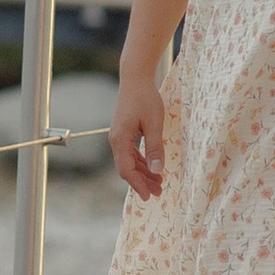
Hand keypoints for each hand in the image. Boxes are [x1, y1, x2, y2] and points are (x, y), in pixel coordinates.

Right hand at [110, 69, 165, 200]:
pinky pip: (131, 153)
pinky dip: (142, 162)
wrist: (135, 79)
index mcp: (120, 140)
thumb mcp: (154, 124)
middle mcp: (116, 141)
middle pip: (127, 169)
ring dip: (143, 173)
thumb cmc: (145, 98)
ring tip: (159, 182)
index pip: (126, 170)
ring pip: (129, 162)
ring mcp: (119, 137)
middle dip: (142, 182)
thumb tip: (157, 170)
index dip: (138, 185)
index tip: (149, 196)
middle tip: (159, 192)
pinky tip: (153, 167)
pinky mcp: (124, 133)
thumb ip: (155, 148)